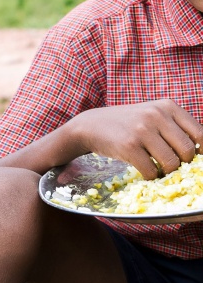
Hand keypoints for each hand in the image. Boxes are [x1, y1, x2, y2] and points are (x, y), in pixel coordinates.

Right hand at [72, 99, 202, 179]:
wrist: (91, 125)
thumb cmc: (127, 123)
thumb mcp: (152, 115)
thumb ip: (175, 128)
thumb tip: (200, 154)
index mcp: (167, 106)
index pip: (200, 134)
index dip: (201, 153)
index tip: (193, 160)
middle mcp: (156, 115)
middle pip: (188, 151)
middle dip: (181, 164)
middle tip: (169, 165)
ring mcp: (142, 130)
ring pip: (171, 163)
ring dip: (165, 172)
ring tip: (156, 167)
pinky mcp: (129, 146)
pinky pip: (151, 171)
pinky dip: (150, 176)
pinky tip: (142, 169)